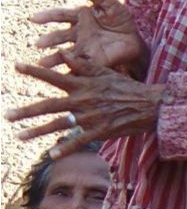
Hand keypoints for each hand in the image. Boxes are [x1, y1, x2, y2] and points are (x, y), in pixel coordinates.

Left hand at [8, 54, 163, 155]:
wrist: (150, 105)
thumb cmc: (127, 87)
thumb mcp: (105, 72)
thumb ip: (83, 65)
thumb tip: (64, 54)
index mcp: (84, 85)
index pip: (54, 77)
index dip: (35, 71)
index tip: (16, 65)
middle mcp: (83, 100)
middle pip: (49, 106)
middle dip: (26, 111)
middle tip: (7, 115)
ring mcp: (90, 117)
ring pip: (58, 125)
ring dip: (37, 131)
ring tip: (19, 136)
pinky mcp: (99, 131)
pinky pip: (78, 141)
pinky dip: (65, 148)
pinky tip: (51, 154)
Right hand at [30, 0, 144, 74]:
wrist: (136, 40)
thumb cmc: (121, 20)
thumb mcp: (110, 2)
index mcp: (80, 17)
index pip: (60, 15)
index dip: (47, 16)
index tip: (34, 19)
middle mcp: (77, 33)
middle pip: (59, 36)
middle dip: (49, 40)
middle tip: (39, 44)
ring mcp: (83, 48)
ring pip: (64, 53)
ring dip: (52, 58)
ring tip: (42, 64)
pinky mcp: (92, 61)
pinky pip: (79, 64)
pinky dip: (70, 68)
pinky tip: (63, 73)